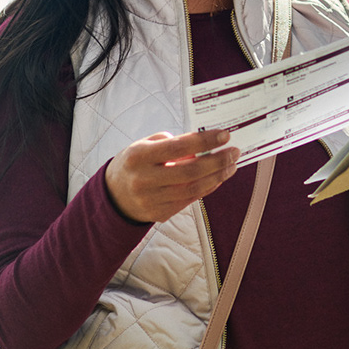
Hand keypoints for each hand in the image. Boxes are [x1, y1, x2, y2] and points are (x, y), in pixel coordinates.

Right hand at [104, 131, 237, 223]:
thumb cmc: (134, 164)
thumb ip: (170, 143)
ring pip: (193, 189)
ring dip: (217, 176)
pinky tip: (218, 178)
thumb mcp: (143, 145)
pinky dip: (207, 188)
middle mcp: (144, 179)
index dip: (205, 141)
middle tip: (234, 152)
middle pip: (190, 171)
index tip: (225, 134)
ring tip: (231, 166)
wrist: (113, 196)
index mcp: (139, 156)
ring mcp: (152, 200)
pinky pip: (190, 200)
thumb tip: (203, 145)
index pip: (179, 147)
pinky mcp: (160, 214)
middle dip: (218, 161)